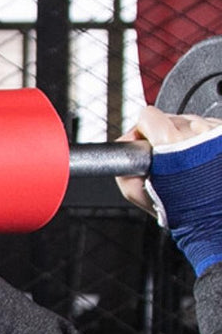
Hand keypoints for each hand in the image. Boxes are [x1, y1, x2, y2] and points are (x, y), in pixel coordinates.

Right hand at [117, 106, 221, 275]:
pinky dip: (202, 141)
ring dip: (184, 138)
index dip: (141, 132)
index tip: (143, 145)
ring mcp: (215, 130)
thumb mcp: (141, 196)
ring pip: (189, 121)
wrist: (216, 216)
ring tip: (187, 164)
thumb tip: (121, 152)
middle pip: (168, 118)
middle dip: (163, 136)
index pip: (147, 116)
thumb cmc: (184, 210)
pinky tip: (201, 161)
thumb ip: (124, 171)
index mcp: (171, 142)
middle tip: (166, 162)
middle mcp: (196, 131)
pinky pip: (208, 127)